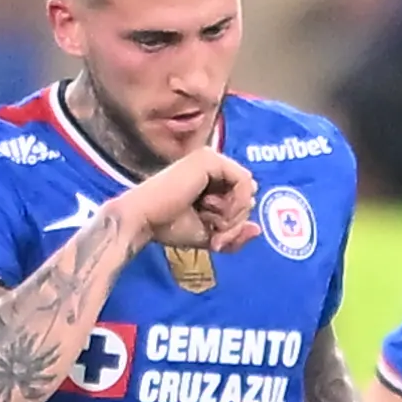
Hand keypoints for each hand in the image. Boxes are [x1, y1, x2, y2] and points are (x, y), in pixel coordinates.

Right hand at [126, 143, 255, 254]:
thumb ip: (234, 235)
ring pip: (248, 188)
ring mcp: (211, 159)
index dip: (235, 223)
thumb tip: (258, 229)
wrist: (144, 220)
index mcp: (210, 179)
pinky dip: (237, 204)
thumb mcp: (210, 236)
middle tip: (216, 238)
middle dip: (236, 222)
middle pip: (247, 193)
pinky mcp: (210, 160)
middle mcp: (212, 165)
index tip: (217, 242)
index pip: (242, 198)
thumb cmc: (168, 227)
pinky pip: (243, 182)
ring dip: (235, 216)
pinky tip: (218, 217)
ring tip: (213, 228)